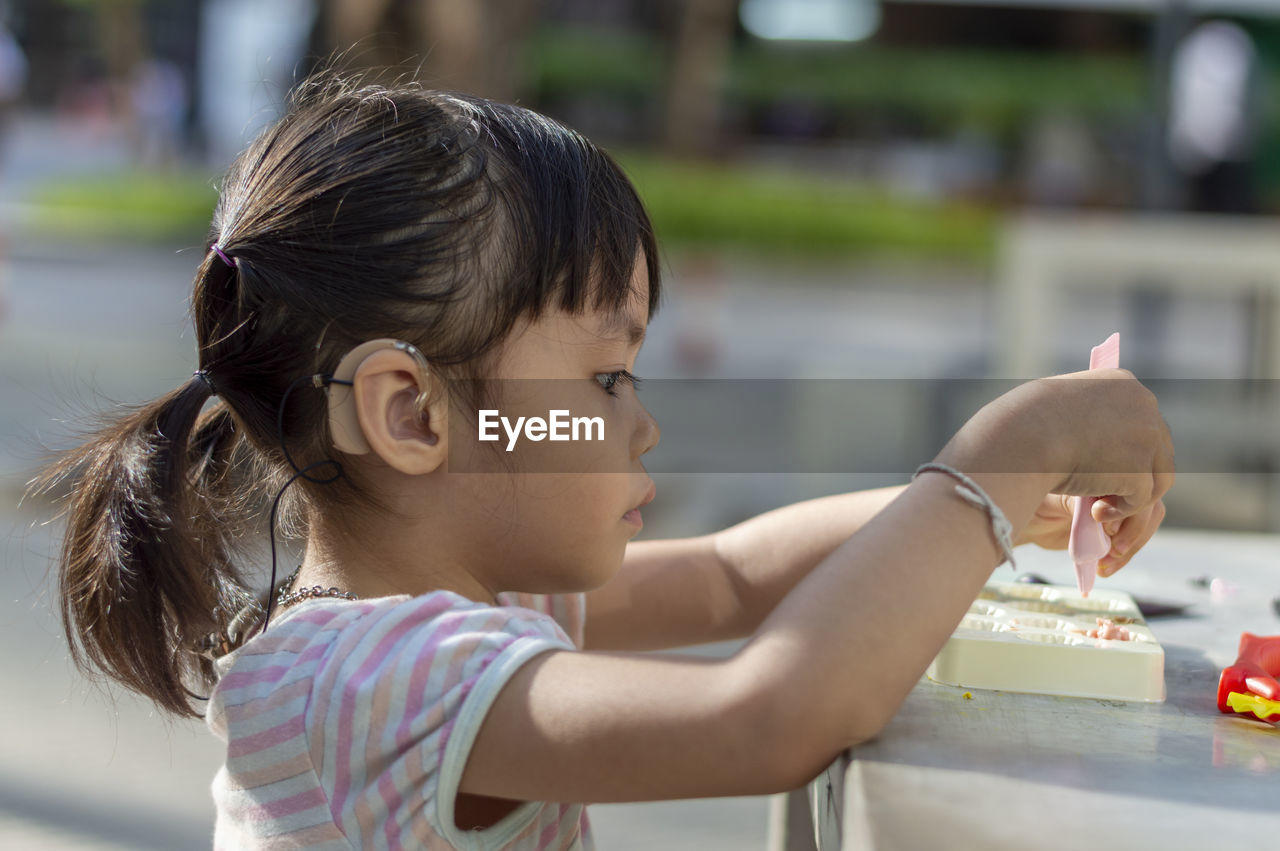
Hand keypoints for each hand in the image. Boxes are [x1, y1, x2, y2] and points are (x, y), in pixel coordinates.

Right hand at [941, 369, 1173, 513]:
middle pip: (1156, 450)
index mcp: (1124, 384)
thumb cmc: (1026, 422)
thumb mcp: (1063, 404)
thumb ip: (1087, 415)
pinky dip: (1120, 511)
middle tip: (1105, 493)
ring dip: (1131, 496)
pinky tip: (1094, 513)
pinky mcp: (1140, 470)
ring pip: (1156, 477)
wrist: (1023, 437)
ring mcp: (1147, 438)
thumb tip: (1096, 435)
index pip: (1141, 422)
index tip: (1104, 466)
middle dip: (1134, 475)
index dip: (1126, 449)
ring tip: (1099, 507)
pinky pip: (1141, 500)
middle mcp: (1145, 405)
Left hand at [1016, 493, 1166, 577]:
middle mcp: (1120, 484)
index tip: (1107, 527)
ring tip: (1105, 565)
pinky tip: (1104, 569)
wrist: (1031, 521)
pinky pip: (1133, 542)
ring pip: (1145, 525)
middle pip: (1148, 505)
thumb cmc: (1038, 501)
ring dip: (1129, 549)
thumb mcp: (1056, 500)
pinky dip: (1123, 558)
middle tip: (1113, 550)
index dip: (1128, 508)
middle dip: (1134, 531)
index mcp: (1107, 469)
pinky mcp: (1119, 528)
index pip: (1134, 484)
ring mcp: (1122, 507)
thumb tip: (1099, 514)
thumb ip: (1079, 503)